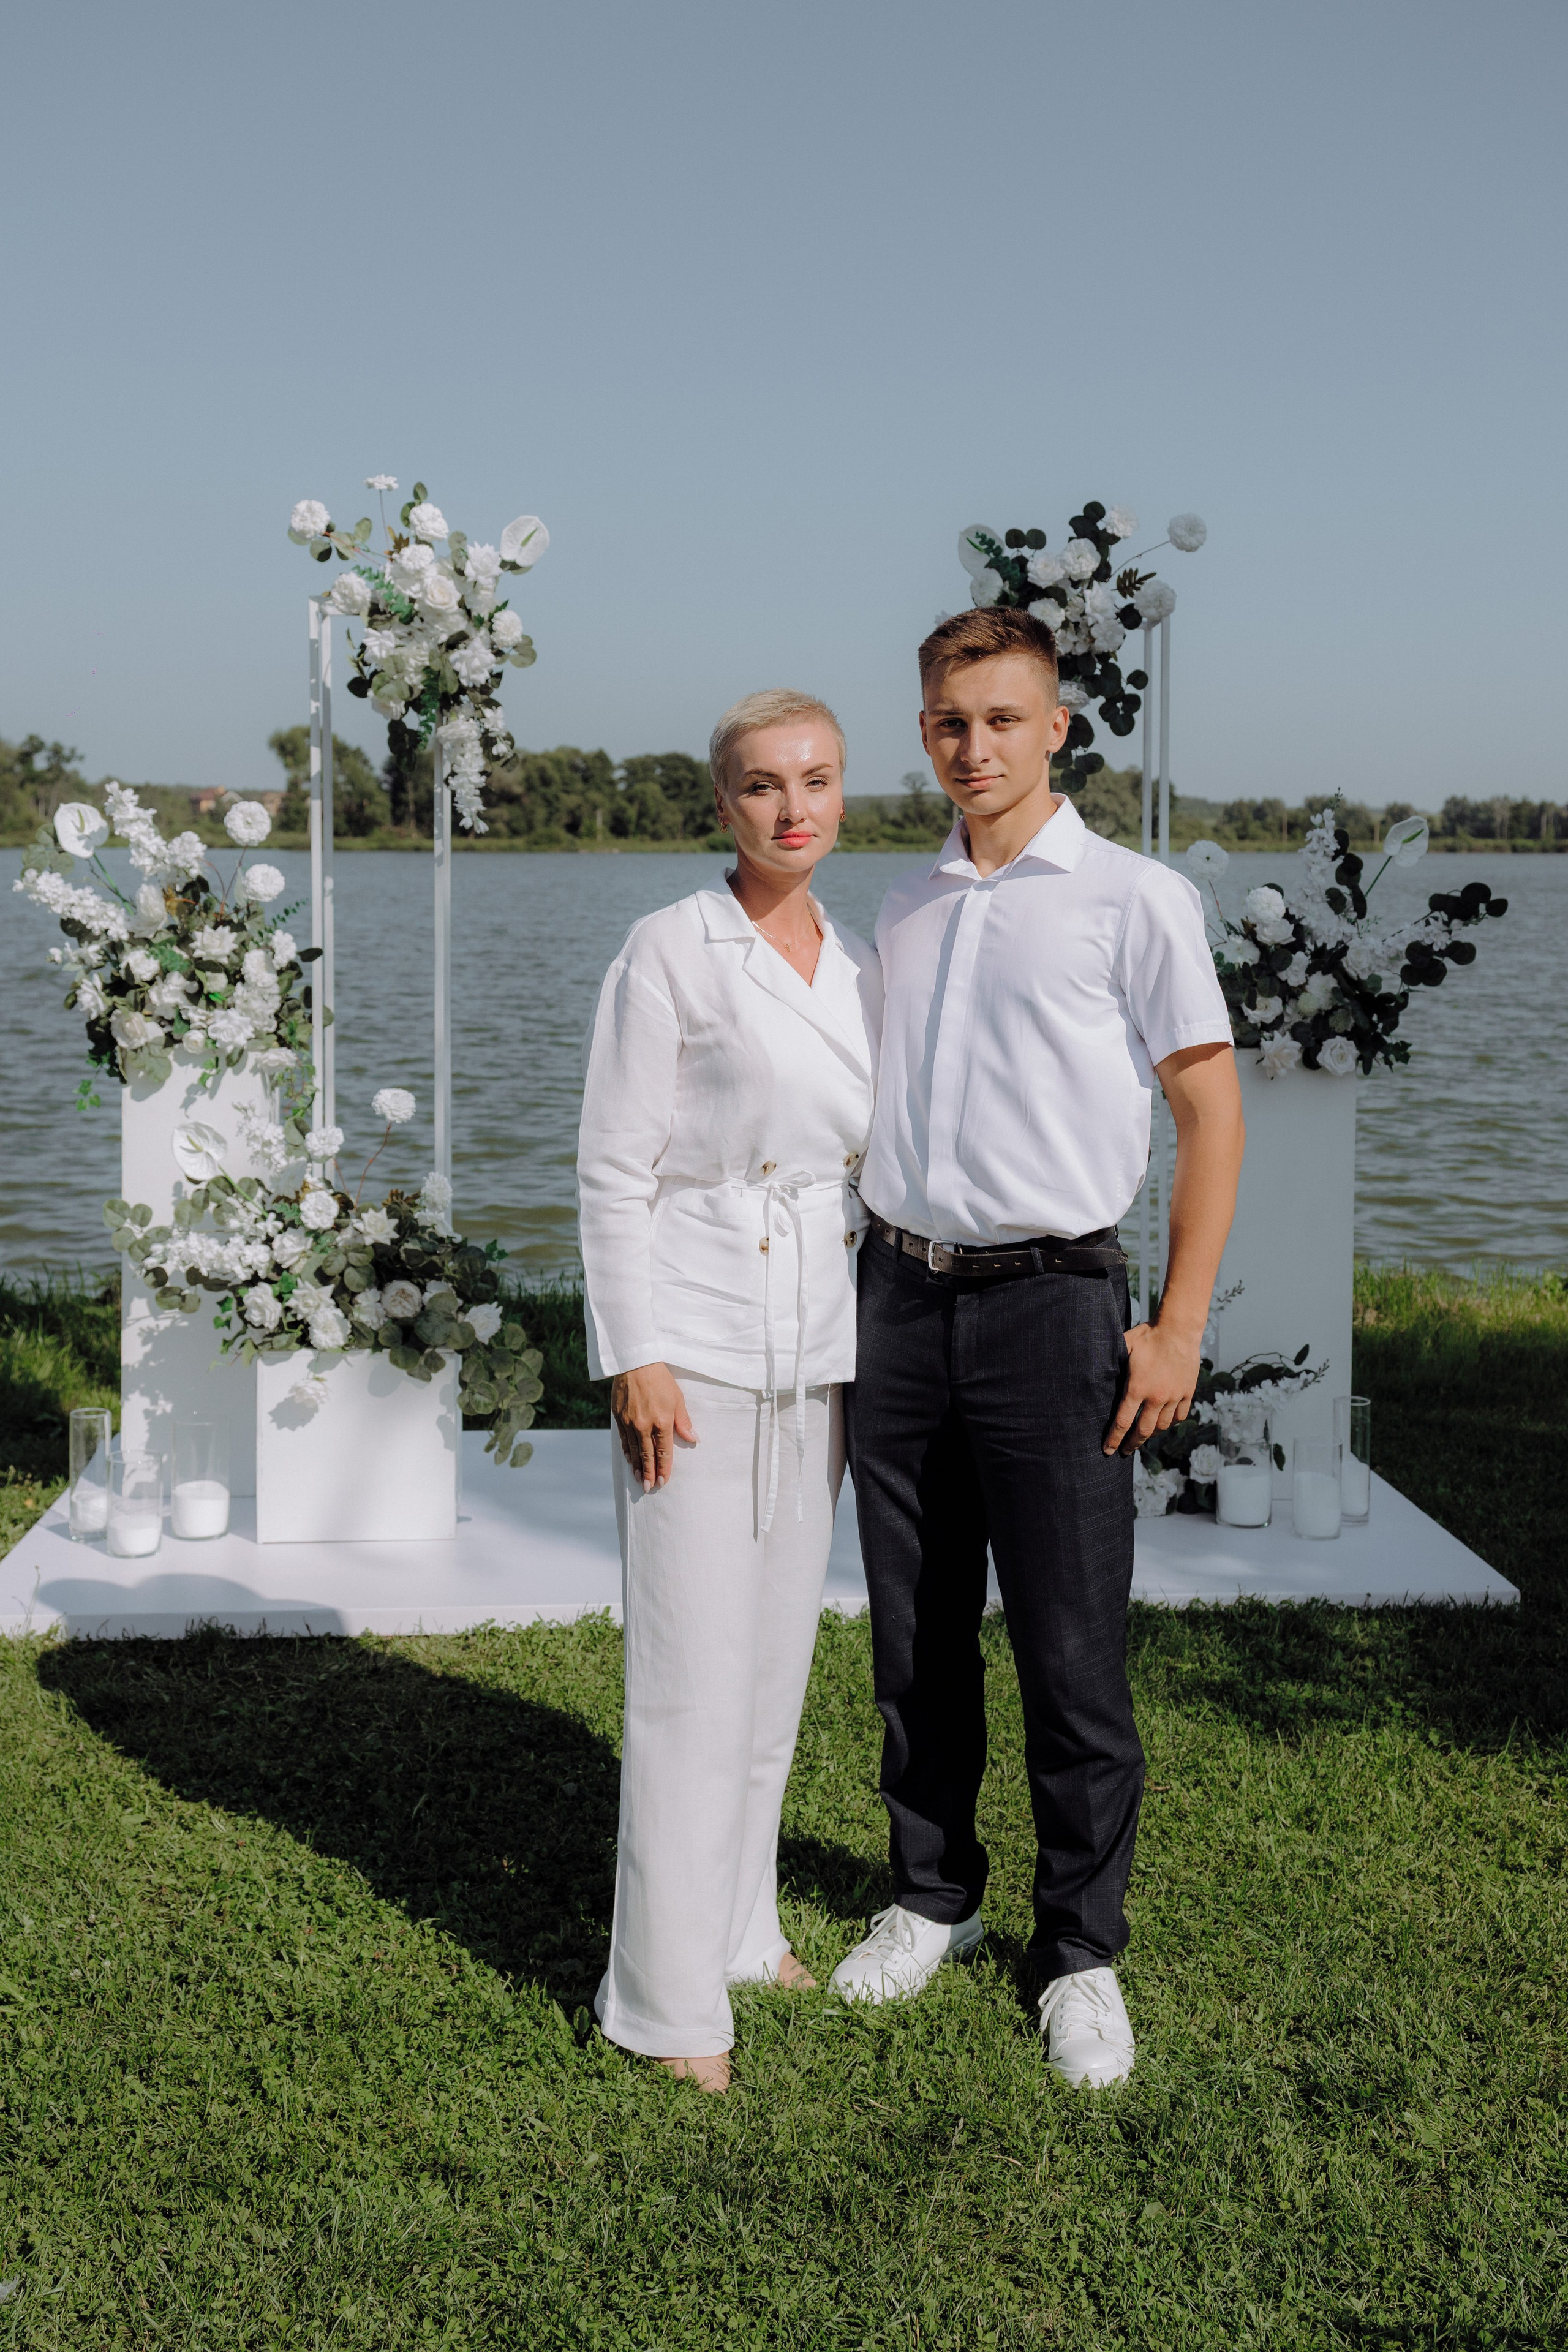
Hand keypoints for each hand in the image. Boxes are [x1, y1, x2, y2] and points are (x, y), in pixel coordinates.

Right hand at [611, 1362, 695, 1490]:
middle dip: (649, 1473)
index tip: (663, 1481)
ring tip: (639, 1479)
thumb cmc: (660, 1379)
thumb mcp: (677, 1398)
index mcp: (662, 1421)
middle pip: (647, 1455)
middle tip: (649, 1488)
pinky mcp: (618, 1417)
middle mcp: (644, 1425)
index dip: (664, 1468)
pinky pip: (623, 1439)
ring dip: (637, 1466)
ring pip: (633, 1450)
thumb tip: (693, 1439)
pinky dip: (627, 1451)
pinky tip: (629, 1460)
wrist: (635, 1362)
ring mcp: (629, 1422)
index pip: (663, 1452)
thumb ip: (683, 1421)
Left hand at [1103, 1320, 1202, 1456]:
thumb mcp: (1124, 1347)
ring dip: (1151, 1434)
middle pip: (1143, 1431)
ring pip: (1162, 1426)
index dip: (1114, 1439)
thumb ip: (1112, 1364)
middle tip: (1125, 1451)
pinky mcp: (1187, 1392)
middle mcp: (1156, 1397)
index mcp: (1137, 1388)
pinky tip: (1164, 1422)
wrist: (1179, 1329)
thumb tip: (1094, 1373)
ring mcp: (1173, 1396)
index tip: (1108, 1451)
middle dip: (1132, 1444)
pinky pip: (1179, 1416)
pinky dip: (1170, 1423)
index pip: (1123, 1422)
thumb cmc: (1148, 1335)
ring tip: (1143, 1437)